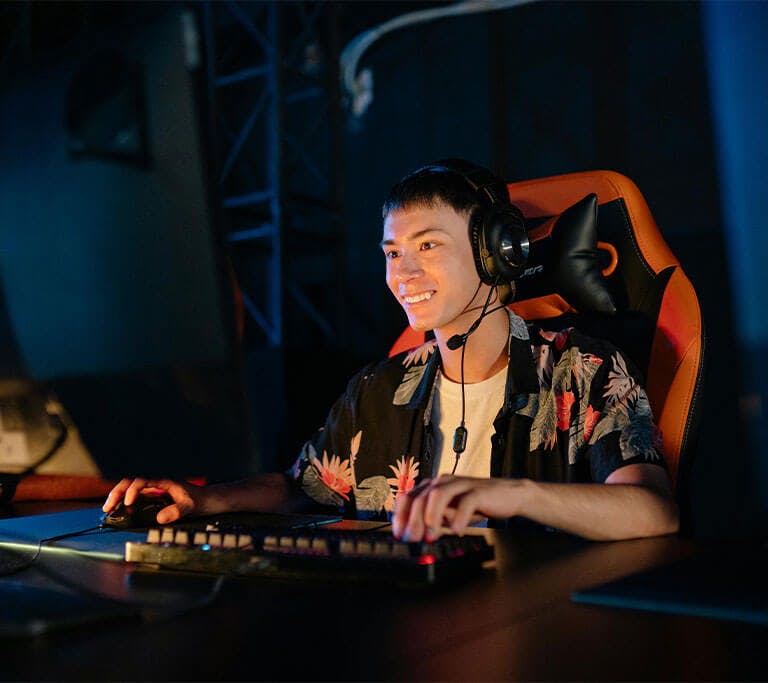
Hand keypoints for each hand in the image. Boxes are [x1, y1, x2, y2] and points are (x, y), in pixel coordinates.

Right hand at [103, 477, 206, 523]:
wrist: (202, 499)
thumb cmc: (196, 500)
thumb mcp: (189, 507)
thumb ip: (176, 511)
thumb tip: (160, 518)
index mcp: (164, 479)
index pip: (143, 479)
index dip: (133, 489)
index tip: (128, 502)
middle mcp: (156, 480)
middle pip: (131, 480)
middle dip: (117, 492)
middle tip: (108, 507)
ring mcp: (152, 486)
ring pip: (129, 485)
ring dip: (117, 495)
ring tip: (108, 508)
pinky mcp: (150, 492)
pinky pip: (133, 493)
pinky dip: (123, 499)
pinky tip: (117, 509)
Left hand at [391, 475, 526, 540]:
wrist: (509, 496)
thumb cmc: (477, 504)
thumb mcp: (450, 513)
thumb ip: (434, 519)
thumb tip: (415, 534)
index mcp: (434, 485)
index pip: (409, 497)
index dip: (400, 516)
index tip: (399, 535)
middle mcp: (444, 481)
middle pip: (421, 497)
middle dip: (413, 520)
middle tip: (412, 540)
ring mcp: (461, 484)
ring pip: (438, 495)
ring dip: (431, 517)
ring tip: (430, 536)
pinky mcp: (478, 491)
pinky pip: (466, 502)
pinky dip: (459, 517)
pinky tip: (457, 531)